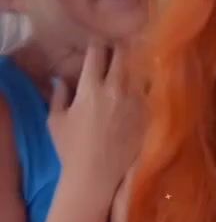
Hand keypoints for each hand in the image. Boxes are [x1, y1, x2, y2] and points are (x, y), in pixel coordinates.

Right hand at [48, 42, 143, 204]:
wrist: (95, 177)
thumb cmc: (71, 150)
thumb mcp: (56, 121)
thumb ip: (58, 95)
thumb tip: (61, 79)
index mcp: (90, 88)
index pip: (97, 53)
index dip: (97, 44)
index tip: (98, 44)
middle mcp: (115, 89)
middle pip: (123, 54)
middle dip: (120, 49)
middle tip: (120, 49)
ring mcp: (135, 101)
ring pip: (142, 69)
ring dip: (138, 63)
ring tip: (139, 60)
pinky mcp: (149, 114)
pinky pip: (153, 90)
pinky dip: (150, 83)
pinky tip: (151, 82)